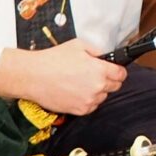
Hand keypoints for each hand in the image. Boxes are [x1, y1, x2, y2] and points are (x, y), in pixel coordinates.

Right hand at [0, 39, 125, 115]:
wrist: (33, 76)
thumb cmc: (52, 60)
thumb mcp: (78, 45)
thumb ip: (97, 51)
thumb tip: (105, 56)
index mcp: (100, 70)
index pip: (121, 74)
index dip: (118, 71)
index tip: (114, 70)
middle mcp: (97, 87)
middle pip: (115, 86)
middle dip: (108, 80)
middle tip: (94, 75)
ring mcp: (89, 100)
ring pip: (102, 97)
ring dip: (97, 91)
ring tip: (80, 83)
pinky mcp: (79, 110)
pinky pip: (91, 106)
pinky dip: (87, 101)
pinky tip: (75, 92)